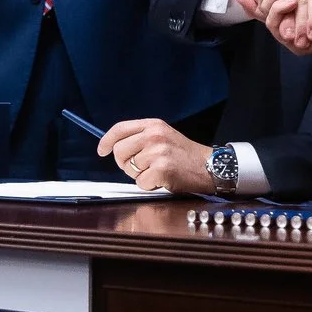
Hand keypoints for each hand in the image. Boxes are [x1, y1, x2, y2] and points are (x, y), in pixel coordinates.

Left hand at [97, 118, 213, 192]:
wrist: (209, 166)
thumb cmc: (185, 155)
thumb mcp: (164, 136)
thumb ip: (142, 137)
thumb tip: (115, 148)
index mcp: (153, 125)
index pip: (120, 129)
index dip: (107, 141)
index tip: (101, 150)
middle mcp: (154, 136)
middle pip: (119, 151)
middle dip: (125, 164)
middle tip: (141, 167)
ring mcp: (158, 152)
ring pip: (129, 169)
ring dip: (140, 175)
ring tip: (157, 171)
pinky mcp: (162, 169)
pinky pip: (140, 182)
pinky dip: (149, 185)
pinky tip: (162, 180)